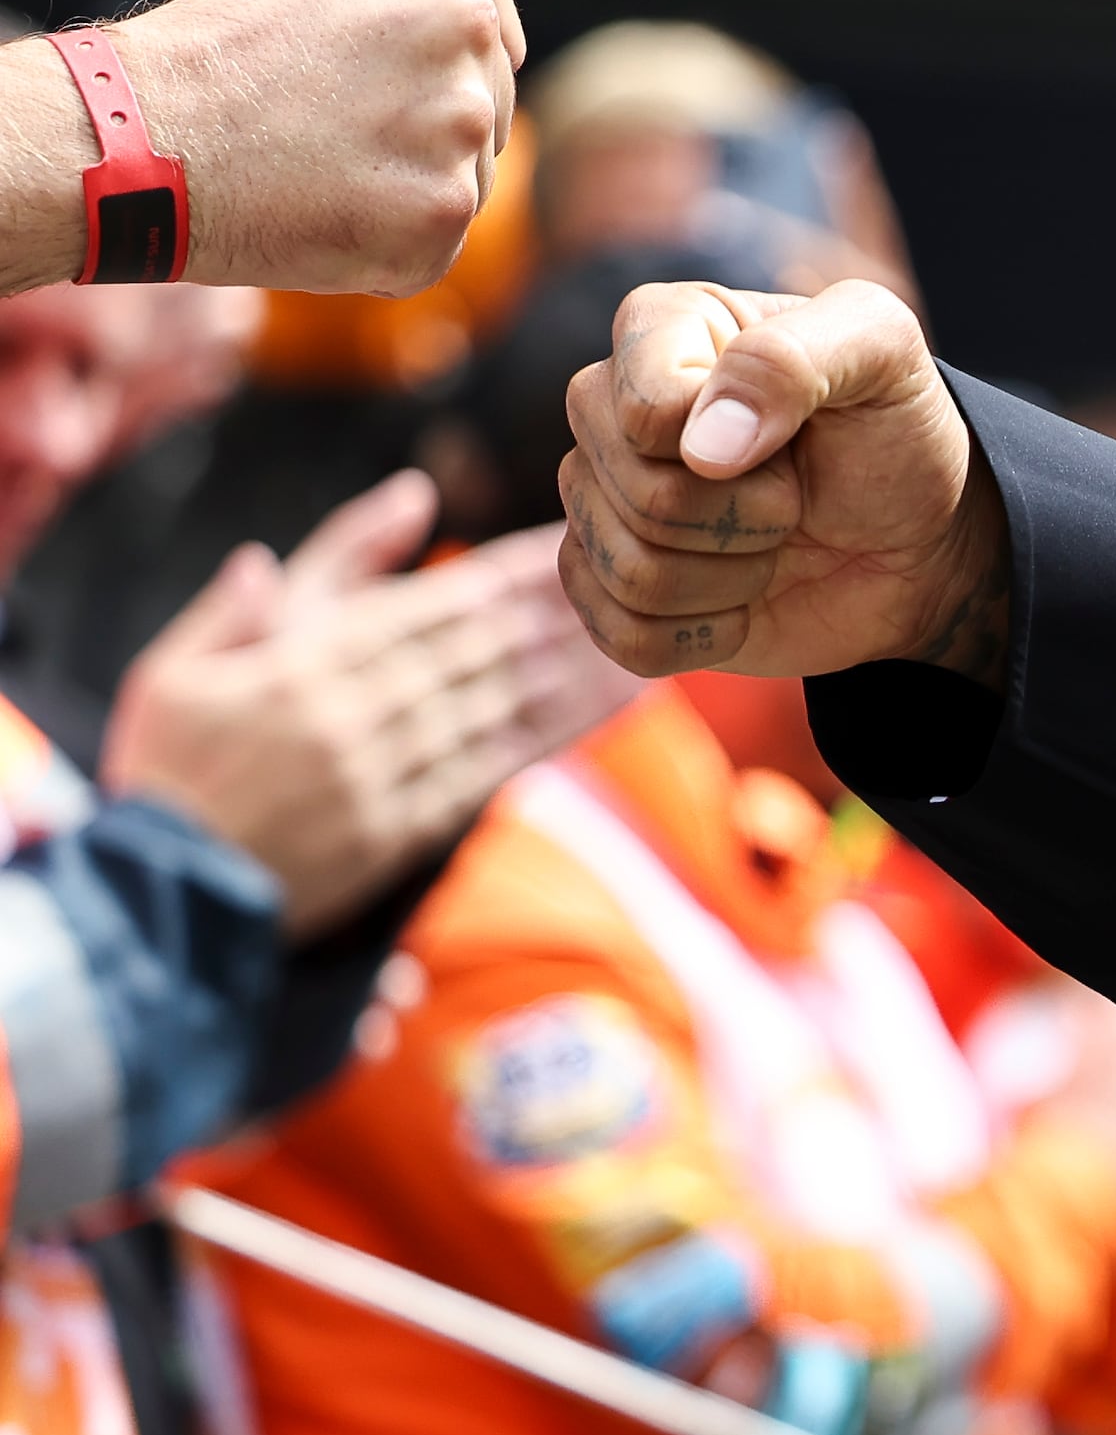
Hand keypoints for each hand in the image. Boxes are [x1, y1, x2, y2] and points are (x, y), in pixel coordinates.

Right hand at [6, 0, 525, 295]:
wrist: (131, 136)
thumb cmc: (210, 61)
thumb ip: (413, 0)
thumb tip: (494, 47)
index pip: (488, 35)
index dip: (419, 74)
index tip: (352, 84)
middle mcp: (468, 18)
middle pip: (485, 105)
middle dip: (419, 132)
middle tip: (318, 133)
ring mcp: (464, 115)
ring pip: (466, 174)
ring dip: (403, 188)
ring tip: (312, 170)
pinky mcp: (447, 204)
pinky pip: (435, 239)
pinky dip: (383, 245)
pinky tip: (317, 214)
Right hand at [100, 469, 633, 934]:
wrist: (152, 895)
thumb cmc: (162, 770)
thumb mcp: (180, 667)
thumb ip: (249, 601)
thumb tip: (284, 547)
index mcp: (298, 664)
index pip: (426, 602)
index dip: (503, 570)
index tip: (566, 539)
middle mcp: (349, 714)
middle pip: (476, 647)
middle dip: (558, 608)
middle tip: (635, 571)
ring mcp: (378, 775)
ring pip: (497, 705)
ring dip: (575, 668)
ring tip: (644, 633)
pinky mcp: (398, 832)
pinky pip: (491, 772)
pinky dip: (554, 737)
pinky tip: (606, 713)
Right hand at [557, 279, 1011, 680]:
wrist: (921, 542)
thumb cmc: (896, 432)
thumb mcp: (885, 353)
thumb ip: (793, 357)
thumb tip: (700, 445)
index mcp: (665, 328)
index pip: (642, 404)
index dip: (728, 438)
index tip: (793, 435)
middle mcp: (613, 410)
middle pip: (632, 490)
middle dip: (743, 510)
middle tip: (797, 494)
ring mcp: (604, 500)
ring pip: (628, 569)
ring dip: (734, 573)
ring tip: (777, 538)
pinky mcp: (611, 586)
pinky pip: (623, 634)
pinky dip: (709, 631)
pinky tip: (746, 597)